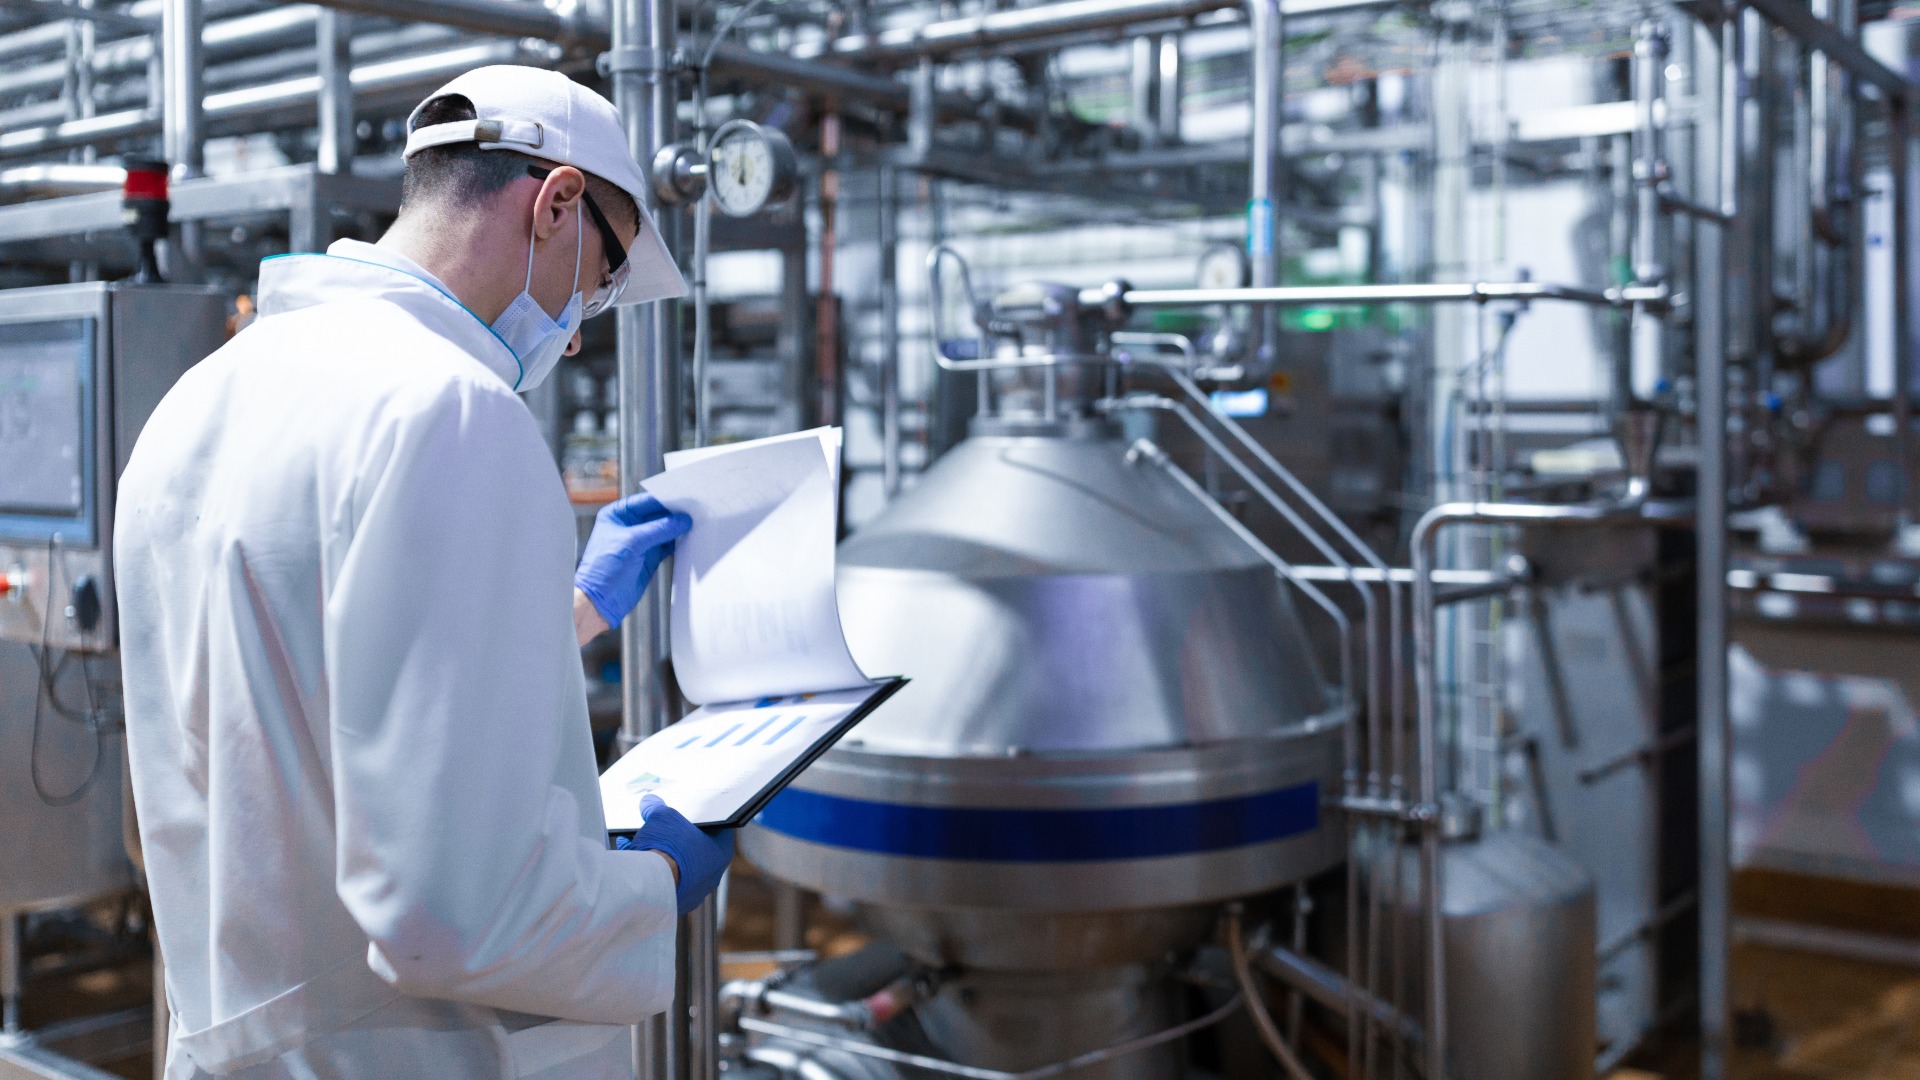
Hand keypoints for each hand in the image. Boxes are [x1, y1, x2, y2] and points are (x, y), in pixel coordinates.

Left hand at [574, 494, 690, 630]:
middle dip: (675, 514)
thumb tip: (681, 520)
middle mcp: (629, 526)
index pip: (646, 501)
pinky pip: (668, 545)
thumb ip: (659, 529)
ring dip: (678, 529)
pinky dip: (678, 543)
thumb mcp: (633, 543)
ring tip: (696, 524)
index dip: (666, 499)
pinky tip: (689, 539)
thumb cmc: (603, 569)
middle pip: (658, 515)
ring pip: (665, 530)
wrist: (601, 601)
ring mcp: (640, 542)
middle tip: (695, 511)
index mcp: (617, 515)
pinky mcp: (650, 557)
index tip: (686, 498)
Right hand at [615, 795, 733, 915]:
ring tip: (641, 840)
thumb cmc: (668, 846)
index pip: (718, 829)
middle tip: (662, 825)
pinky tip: (633, 858)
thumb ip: (657, 808)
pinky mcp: (673, 903)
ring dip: (661, 854)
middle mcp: (711, 875)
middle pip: (694, 849)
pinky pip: (662, 881)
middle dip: (677, 836)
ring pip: (677, 866)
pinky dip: (649, 870)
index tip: (690, 811)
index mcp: (720, 852)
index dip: (702, 818)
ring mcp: (693, 891)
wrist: (651, 882)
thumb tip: (649, 803)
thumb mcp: (662, 817)